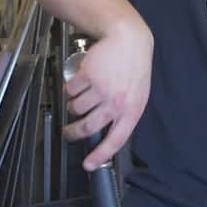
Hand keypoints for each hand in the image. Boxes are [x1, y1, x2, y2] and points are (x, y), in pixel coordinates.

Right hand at [62, 20, 153, 170]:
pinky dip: (71, 88)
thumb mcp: (137, 94)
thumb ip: (123, 113)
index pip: (116, 140)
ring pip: (76, 108)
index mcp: (132, 110)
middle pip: (87, 127)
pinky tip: (82, 80)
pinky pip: (70, 91)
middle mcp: (116, 102)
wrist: (128, 40)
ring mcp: (101, 89)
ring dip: (74, 105)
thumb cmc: (134, 68)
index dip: (100, 155)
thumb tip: (107, 132)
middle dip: (73, 133)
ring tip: (83, 95)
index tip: (88, 166)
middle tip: (68, 132)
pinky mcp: (87, 76)